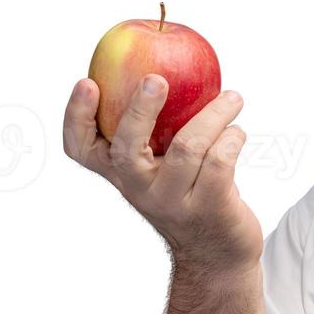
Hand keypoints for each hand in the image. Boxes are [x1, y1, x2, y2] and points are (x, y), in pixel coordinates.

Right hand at [63, 74, 263, 269]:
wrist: (217, 254)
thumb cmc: (187, 192)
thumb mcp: (161, 165)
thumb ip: (155, 127)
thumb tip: (166, 58)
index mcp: (119, 173)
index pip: (80, 148)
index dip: (77, 115)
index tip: (87, 81)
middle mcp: (138, 189)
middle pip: (126, 148)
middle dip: (139, 109)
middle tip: (157, 78)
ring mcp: (172, 202)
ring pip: (188, 147)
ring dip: (214, 114)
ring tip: (233, 98)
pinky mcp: (208, 208)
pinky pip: (219, 162)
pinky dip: (232, 138)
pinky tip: (237, 131)